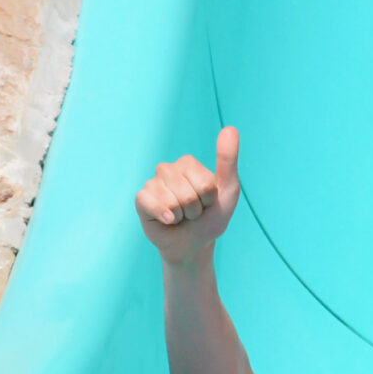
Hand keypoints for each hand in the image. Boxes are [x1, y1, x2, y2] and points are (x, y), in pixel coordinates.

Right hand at [135, 126, 241, 264]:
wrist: (192, 245)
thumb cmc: (210, 218)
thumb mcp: (228, 191)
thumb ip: (228, 161)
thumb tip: (230, 129)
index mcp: (188, 163)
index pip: (205, 184)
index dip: (209, 200)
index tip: (207, 203)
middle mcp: (168, 169)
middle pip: (188, 193)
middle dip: (195, 210)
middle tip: (193, 213)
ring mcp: (153, 183)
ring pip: (171, 201)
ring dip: (181, 216)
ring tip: (181, 217)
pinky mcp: (141, 199)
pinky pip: (151, 204)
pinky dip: (164, 218)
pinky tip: (167, 221)